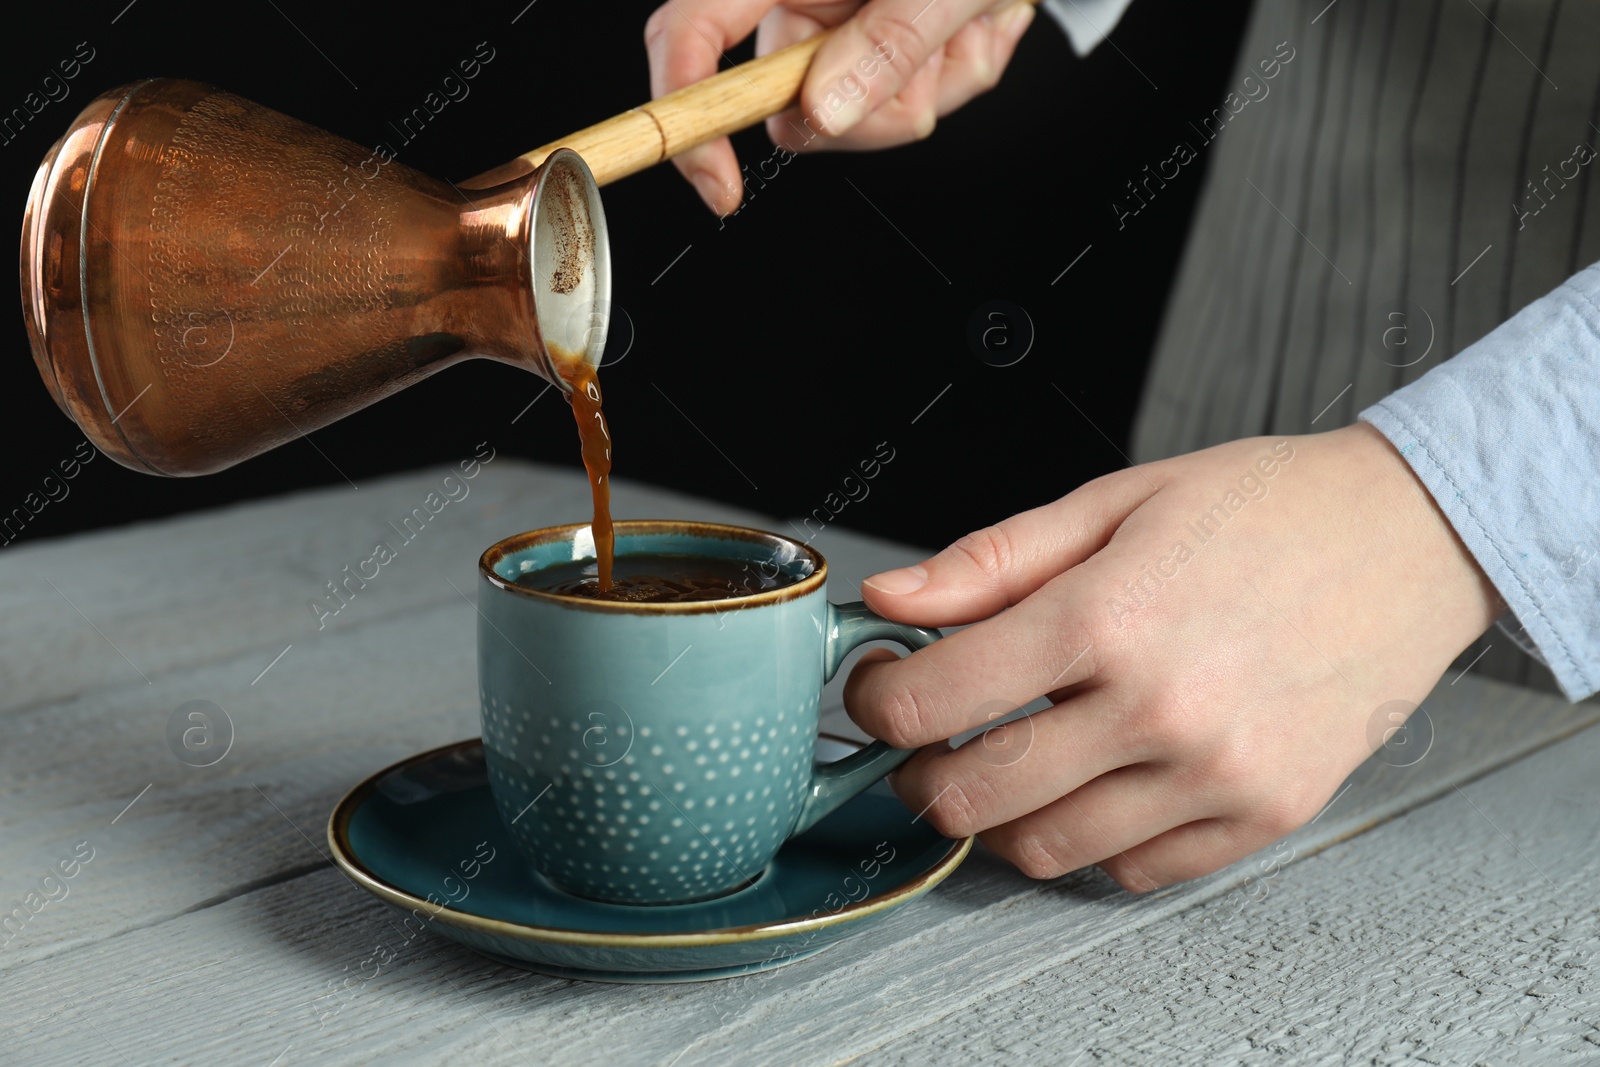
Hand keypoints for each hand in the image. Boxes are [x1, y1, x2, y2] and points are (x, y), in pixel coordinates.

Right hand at [644, 0, 1035, 213]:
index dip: (686, 109)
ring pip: (856, 120)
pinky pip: (900, 107)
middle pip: (791, 110)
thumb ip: (885, 43)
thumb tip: (820, 115)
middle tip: (941, 52)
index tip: (720, 181)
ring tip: (968, 25)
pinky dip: (947, 80)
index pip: (689, 32)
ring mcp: (837, 29)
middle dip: (876, 111)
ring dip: (929, 87)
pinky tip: (970, 32)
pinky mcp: (874, 51)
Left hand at [845, 423, 1502, 890]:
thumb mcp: (1112, 501)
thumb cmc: (1259, 508)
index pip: (934, 699)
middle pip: (974, 795)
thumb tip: (888, 601)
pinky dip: (1090, 840)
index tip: (877, 688)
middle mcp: (1160, 708)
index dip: (877, 700)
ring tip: (1003, 762)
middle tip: (922, 743)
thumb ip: (988, 562)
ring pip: (1045, 849)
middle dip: (918, 775)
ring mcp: (1216, 774)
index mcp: (1108, 614)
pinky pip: (1134, 870)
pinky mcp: (1263, 814)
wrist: (1408, 539)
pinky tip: (1091, 782)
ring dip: (996, 818)